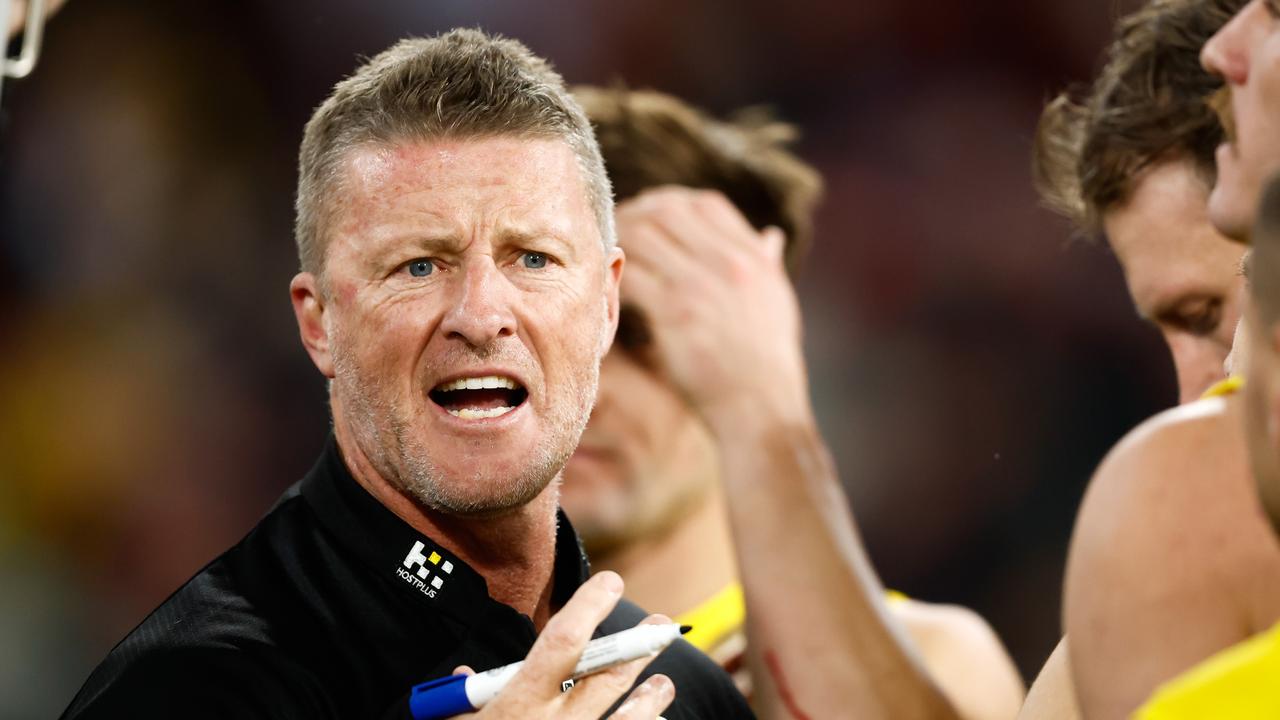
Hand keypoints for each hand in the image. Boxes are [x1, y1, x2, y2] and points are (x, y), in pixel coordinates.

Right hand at [456, 572, 674, 718]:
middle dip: (639, 646)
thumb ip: (463, 701)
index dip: (591, 606)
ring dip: (651, 698)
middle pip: (608, 677)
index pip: (563, 641)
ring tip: (664, 683)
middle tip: (661, 627)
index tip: (610, 582)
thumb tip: (464, 677)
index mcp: (517, 704)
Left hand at [616, 186, 808, 425]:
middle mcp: (729, 262)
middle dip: (636, 214)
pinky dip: (614, 276)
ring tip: (605, 255)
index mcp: (753, 256)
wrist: (761, 406)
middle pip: (668, 210)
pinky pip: (631, 275)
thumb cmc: (768, 362)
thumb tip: (771, 235)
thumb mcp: (778, 302)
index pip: (705, 203)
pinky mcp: (675, 311)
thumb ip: (768, 265)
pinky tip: (608, 287)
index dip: (673, 203)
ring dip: (619, 241)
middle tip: (616, 231)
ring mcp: (700, 284)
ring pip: (643, 234)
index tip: (651, 216)